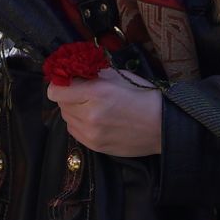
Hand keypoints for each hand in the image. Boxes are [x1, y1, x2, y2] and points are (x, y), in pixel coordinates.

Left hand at [44, 68, 162, 157]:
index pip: (56, 91)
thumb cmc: (144, 96)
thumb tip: (72, 72)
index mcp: (96, 93)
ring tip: (91, 108)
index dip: (59, 85)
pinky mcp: (95, 147)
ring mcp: (92, 134)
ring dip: (74, 111)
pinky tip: (95, 120)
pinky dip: (80, 125)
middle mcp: (90, 115)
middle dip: (69, 97)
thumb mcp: (119, 76)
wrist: (163, 126)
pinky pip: (75, 132)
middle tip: (83, 94)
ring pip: (67, 119)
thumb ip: (92, 74)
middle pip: (61, 105)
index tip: (66, 82)